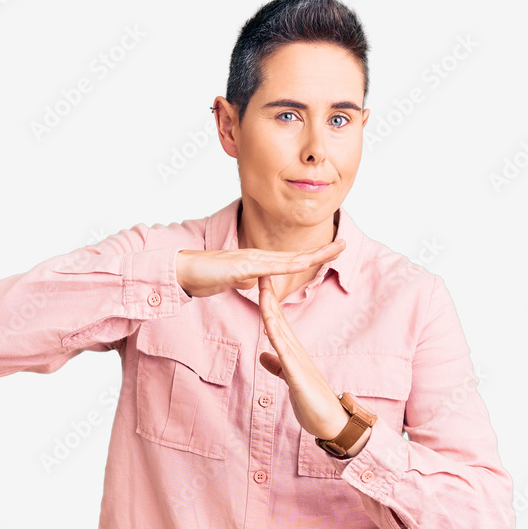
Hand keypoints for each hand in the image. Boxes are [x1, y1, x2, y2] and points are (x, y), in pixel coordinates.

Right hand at [175, 239, 344, 298]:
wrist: (182, 271)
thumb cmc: (204, 276)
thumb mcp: (231, 281)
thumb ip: (245, 280)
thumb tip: (256, 284)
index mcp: (257, 262)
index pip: (290, 260)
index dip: (312, 255)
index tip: (331, 251)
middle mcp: (257, 257)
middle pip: (296, 255)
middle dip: (321, 251)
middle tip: (345, 243)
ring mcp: (250, 260)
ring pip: (287, 259)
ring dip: (311, 255)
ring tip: (333, 249)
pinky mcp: (240, 267)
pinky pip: (267, 267)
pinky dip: (285, 266)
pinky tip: (300, 263)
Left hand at [257, 275, 368, 453]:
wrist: (332, 422)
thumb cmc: (312, 402)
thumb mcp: (289, 380)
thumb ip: (277, 366)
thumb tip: (263, 356)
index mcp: (293, 352)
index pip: (277, 321)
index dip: (268, 302)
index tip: (259, 282)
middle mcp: (296, 351)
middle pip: (279, 318)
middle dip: (269, 295)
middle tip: (262, 270)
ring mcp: (297, 361)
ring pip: (280, 330)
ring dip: (271, 308)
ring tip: (263, 288)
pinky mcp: (297, 375)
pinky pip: (284, 352)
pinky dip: (275, 336)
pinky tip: (268, 323)